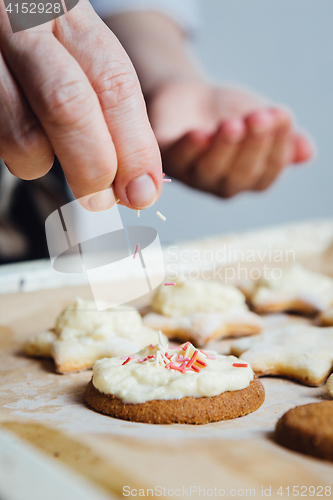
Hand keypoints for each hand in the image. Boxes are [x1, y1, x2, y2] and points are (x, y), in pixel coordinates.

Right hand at [0, 0, 161, 210]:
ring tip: (46, 155)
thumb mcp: (79, 54)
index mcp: (69, 14)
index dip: (133, 146)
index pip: (114, 83)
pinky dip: (15, 154)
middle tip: (100, 197)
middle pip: (68, 105)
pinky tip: (21, 135)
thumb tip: (138, 182)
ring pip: (22, 134)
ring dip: (42, 164)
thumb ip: (111, 106)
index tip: (142, 189)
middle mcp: (24, 23)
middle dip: (93, 167)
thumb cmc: (38, 42)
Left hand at [148, 82, 312, 196]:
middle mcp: (220, 184)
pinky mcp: (166, 160)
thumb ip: (282, 136)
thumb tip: (307, 153)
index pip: (266, 173)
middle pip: (239, 175)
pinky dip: (188, 149)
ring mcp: (192, 175)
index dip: (277, 147)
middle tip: (258, 117)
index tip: (281, 115)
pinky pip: (177, 160)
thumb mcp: (259, 119)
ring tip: (233, 123)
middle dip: (251, 146)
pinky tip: (200, 133)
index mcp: (247, 180)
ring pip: (209, 171)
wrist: (190, 97)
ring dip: (222, 148)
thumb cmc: (228, 113)